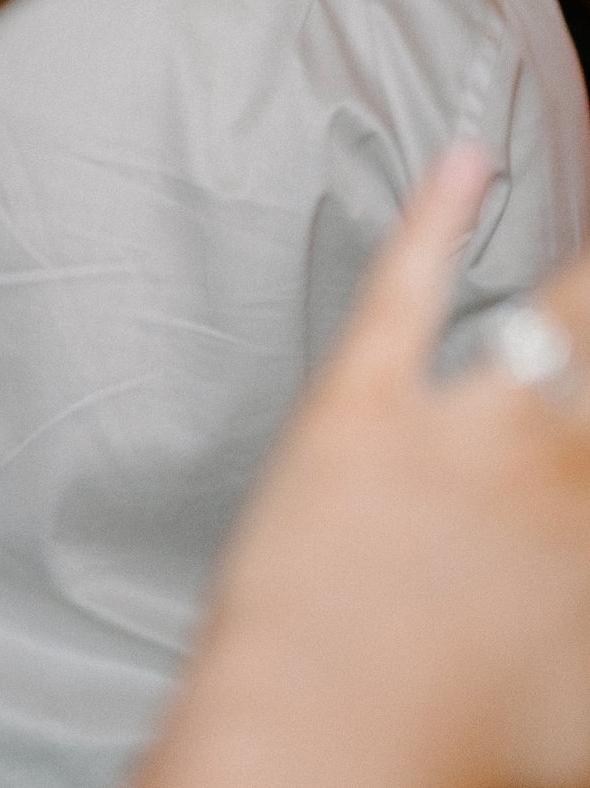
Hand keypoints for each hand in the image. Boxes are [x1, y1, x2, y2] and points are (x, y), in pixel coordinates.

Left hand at [140, 146, 589, 787]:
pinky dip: (438, 216)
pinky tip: (465, 159)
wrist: (323, 762)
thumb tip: (571, 580)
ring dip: (585, 283)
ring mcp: (463, 427)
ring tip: (588, 262)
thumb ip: (582, 613)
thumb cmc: (454, 756)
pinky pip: (405, 287)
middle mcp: (564, 466)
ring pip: (556, 316)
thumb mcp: (585, 707)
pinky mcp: (358, 406)